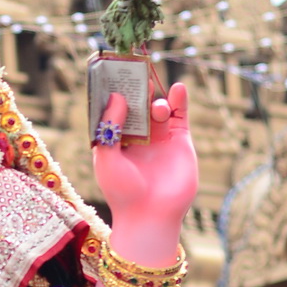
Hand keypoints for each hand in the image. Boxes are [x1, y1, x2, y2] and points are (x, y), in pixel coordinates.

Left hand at [92, 79, 197, 245]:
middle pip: (137, 105)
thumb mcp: (107, 157)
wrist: (150, 215)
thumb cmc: (122, 191)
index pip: (114, 109)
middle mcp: (137, 137)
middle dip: (136, 89)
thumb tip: (117, 96)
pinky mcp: (179, 142)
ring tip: (153, 106)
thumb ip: (110, 126)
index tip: (112, 72)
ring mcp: (159, 139)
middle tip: (136, 72)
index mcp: (115, 139)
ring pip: (158, 108)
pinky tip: (178, 89)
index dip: (113, 92)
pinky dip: (180, 101)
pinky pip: (180, 116)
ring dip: (155, 99)